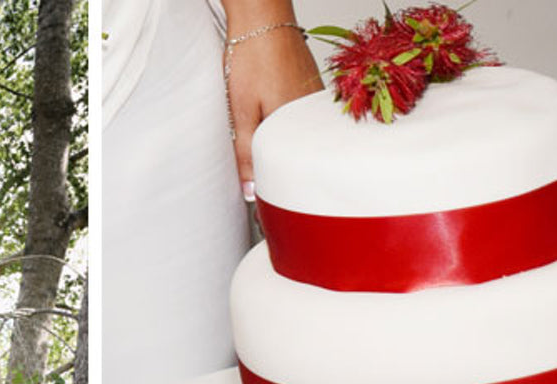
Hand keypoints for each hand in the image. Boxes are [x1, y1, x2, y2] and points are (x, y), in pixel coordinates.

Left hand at [225, 19, 322, 195]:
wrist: (262, 17)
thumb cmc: (253, 55)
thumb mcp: (240, 112)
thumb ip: (246, 153)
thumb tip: (250, 189)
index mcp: (297, 126)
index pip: (291, 171)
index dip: (274, 183)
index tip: (261, 191)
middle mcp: (313, 115)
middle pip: (296, 155)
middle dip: (277, 164)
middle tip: (257, 165)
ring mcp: (316, 101)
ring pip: (298, 137)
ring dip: (282, 142)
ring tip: (263, 130)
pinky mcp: (313, 90)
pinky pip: (301, 119)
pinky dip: (287, 124)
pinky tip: (273, 114)